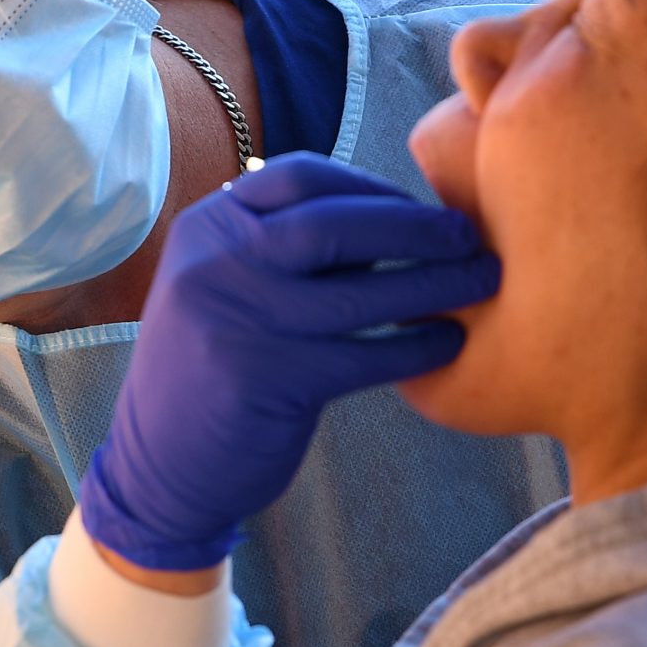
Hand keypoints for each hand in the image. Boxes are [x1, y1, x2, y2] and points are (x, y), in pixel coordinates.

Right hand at [79, 153, 498, 570]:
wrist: (161, 468)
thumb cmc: (216, 371)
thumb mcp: (226, 287)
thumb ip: (288, 249)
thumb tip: (396, 219)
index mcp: (207, 228)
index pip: (301, 178)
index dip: (371, 188)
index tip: (418, 207)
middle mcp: (217, 264)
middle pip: (337, 224)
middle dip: (416, 227)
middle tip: (470, 236)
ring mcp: (241, 321)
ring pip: (361, 293)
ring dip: (435, 284)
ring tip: (484, 282)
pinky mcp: (270, 381)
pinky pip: (366, 356)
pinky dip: (416, 347)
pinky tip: (448, 344)